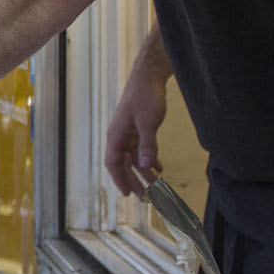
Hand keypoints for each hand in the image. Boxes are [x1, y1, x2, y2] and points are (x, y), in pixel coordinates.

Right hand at [104, 65, 166, 195]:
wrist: (149, 76)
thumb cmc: (145, 96)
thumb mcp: (148, 123)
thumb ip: (147, 145)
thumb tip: (146, 166)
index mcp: (116, 135)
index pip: (113, 163)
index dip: (120, 179)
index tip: (129, 194)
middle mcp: (119, 136)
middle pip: (124, 165)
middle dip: (135, 181)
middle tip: (146, 198)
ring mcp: (129, 133)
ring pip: (134, 159)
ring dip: (144, 173)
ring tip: (156, 187)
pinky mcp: (138, 129)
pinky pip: (142, 150)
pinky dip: (150, 160)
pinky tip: (159, 168)